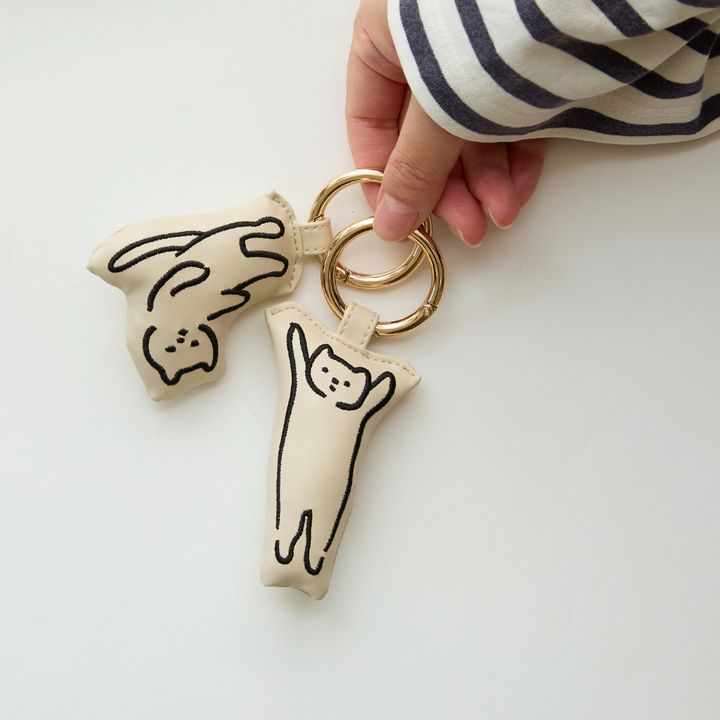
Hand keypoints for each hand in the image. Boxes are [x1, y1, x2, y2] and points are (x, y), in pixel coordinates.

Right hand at [346, 0, 547, 245]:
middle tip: (468, 227)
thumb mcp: (439, 104)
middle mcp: (428, 47)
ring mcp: (478, 56)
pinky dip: (514, 159)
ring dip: (486, 183)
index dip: (383, 178)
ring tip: (502, 215)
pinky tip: (519, 191)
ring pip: (470, 134)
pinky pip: (509, 121)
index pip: (370, 122)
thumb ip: (414, 167)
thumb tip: (389, 223)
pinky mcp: (526, 64)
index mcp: (385, 38)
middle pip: (425, 137)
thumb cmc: (493, 22)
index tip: (403, 221)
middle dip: (450, 189)